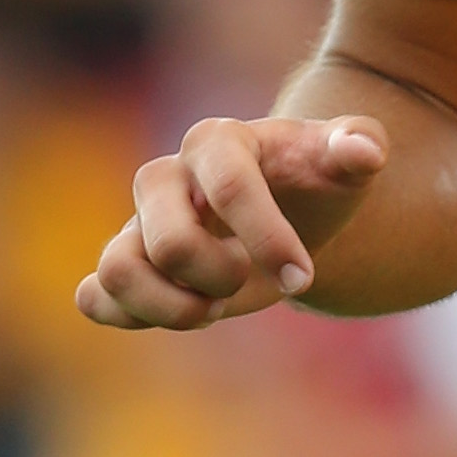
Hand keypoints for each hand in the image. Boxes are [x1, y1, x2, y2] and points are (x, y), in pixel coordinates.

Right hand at [76, 115, 387, 329]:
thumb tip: (363, 149)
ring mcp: (138, 220)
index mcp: (218, 140)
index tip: (304, 277)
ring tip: (213, 307)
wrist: (291, 206)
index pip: (229, 187)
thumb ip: (358, 146)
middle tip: (248, 279)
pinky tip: (184, 309)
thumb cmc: (318, 180)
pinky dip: (130, 315)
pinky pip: (94, 296)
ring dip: (172, 307)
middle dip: (219, 278)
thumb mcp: (347, 161)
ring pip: (116, 271)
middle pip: (168, 242)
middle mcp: (166, 176)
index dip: (268, 239)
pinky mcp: (127, 261)